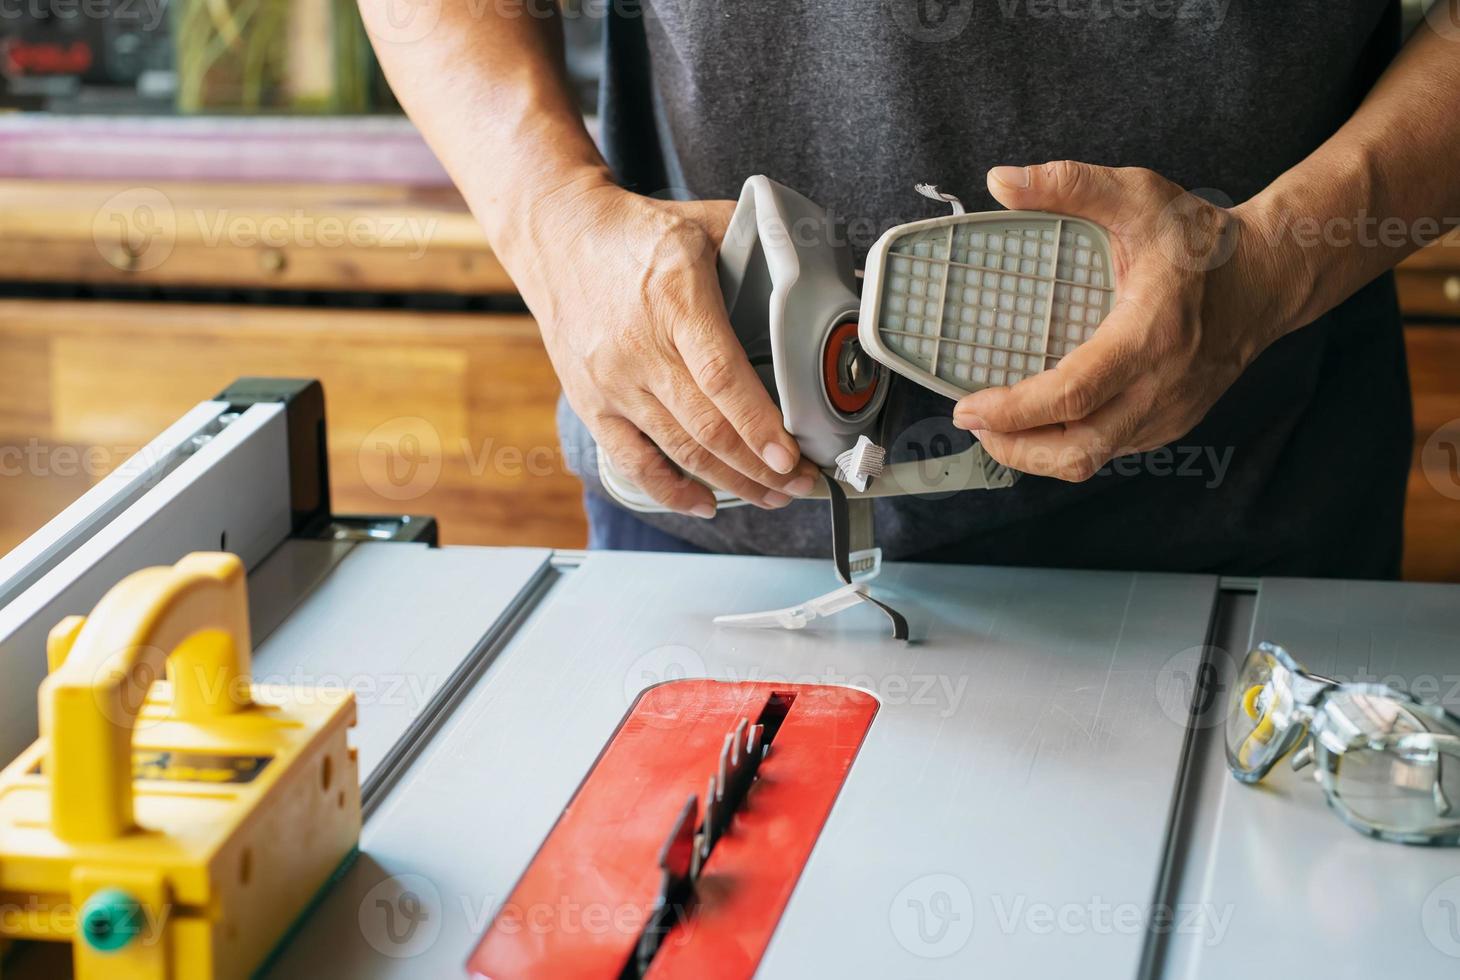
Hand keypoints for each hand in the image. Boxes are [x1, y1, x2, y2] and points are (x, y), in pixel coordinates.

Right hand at [512, 177, 819, 515]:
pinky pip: (632, 462)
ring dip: (732, 482)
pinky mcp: (592, 404)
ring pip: (678, 451)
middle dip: (761, 467)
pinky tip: (706, 502)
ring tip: (772, 494)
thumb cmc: (637, 234)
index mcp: (674, 300)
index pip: (720, 375)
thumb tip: (818, 269)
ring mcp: (611, 382)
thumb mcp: (703, 222)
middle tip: (802, 481)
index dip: (758, 423)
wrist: (557, 237)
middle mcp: (639, 348)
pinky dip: (671, 491)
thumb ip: (759, 246)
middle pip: (706, 427)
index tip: (791, 455)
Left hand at [952, 162, 1302, 481]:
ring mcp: (1167, 413)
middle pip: (1078, 450)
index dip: (1015, 411)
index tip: (969, 407)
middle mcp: (1160, 386)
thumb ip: (1070, 184)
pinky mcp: (1169, 425)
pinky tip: (1042, 421)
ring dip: (1036, 453)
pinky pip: (1109, 450)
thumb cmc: (1200, 240)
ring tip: (998, 426)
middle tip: (974, 421)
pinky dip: (1067, 444)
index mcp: (1150, 333)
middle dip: (1015, 448)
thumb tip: (1000, 180)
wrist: (1267, 278)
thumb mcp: (1139, 196)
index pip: (1074, 394)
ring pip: (1090, 459)